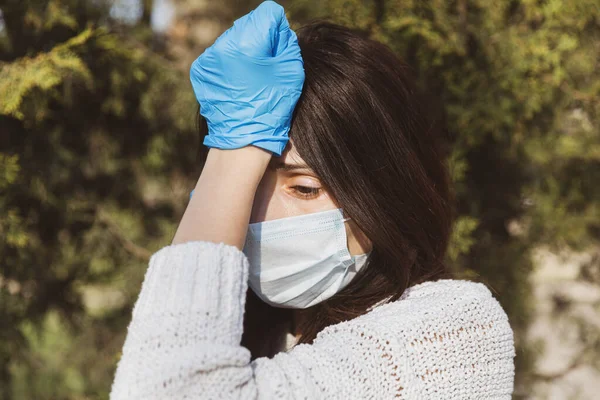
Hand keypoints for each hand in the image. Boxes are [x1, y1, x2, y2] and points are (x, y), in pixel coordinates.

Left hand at [190, 1, 304, 155]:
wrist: (242, 140)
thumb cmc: (272, 107)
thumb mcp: (291, 71)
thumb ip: (287, 42)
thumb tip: (278, 28)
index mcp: (247, 42)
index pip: (268, 13)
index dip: (279, 29)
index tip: (279, 50)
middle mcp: (223, 44)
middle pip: (249, 24)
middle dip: (261, 39)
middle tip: (267, 66)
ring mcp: (209, 57)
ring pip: (234, 39)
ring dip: (245, 50)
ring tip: (252, 77)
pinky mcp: (201, 70)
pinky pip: (221, 55)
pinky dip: (232, 63)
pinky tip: (239, 83)